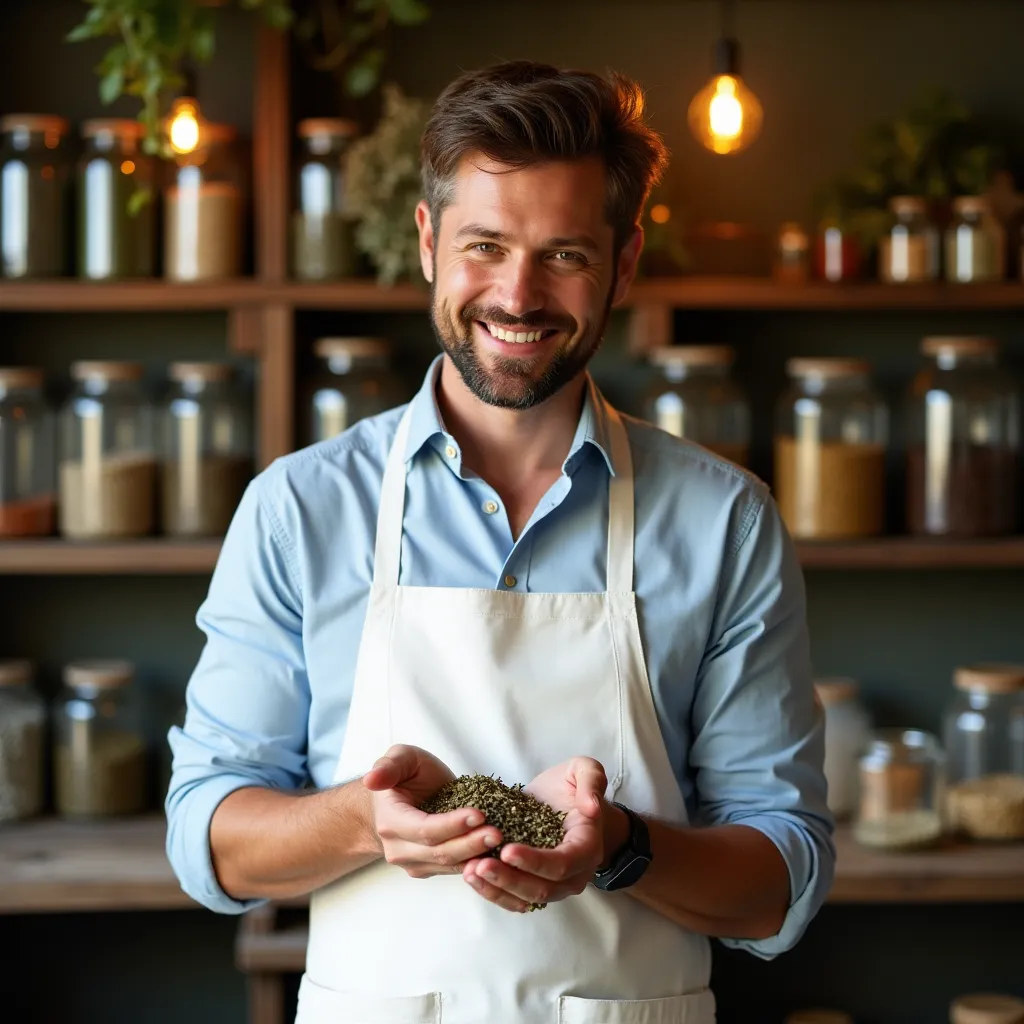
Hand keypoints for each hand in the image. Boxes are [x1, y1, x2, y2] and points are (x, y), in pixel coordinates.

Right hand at [363, 745, 502, 878]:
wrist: (395, 803)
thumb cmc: (402, 778)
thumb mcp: (399, 759)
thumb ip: (388, 766)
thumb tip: (372, 779)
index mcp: (391, 821)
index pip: (424, 829)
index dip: (452, 824)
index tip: (478, 814)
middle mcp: (399, 849)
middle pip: (439, 852)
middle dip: (470, 843)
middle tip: (498, 833)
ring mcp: (414, 863)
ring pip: (449, 865)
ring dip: (477, 856)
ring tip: (501, 844)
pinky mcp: (430, 869)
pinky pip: (455, 869)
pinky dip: (476, 864)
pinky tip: (497, 856)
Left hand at [461, 756, 611, 912]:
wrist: (566, 802)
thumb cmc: (573, 787)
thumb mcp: (584, 770)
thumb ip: (591, 782)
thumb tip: (590, 807)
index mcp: (587, 847)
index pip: (563, 864)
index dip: (535, 861)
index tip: (506, 850)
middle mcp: (575, 874)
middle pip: (542, 889)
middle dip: (509, 879)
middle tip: (480, 864)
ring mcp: (555, 884)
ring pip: (526, 898)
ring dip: (497, 889)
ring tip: (470, 872)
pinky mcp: (535, 884)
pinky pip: (515, 898)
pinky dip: (494, 892)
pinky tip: (472, 877)